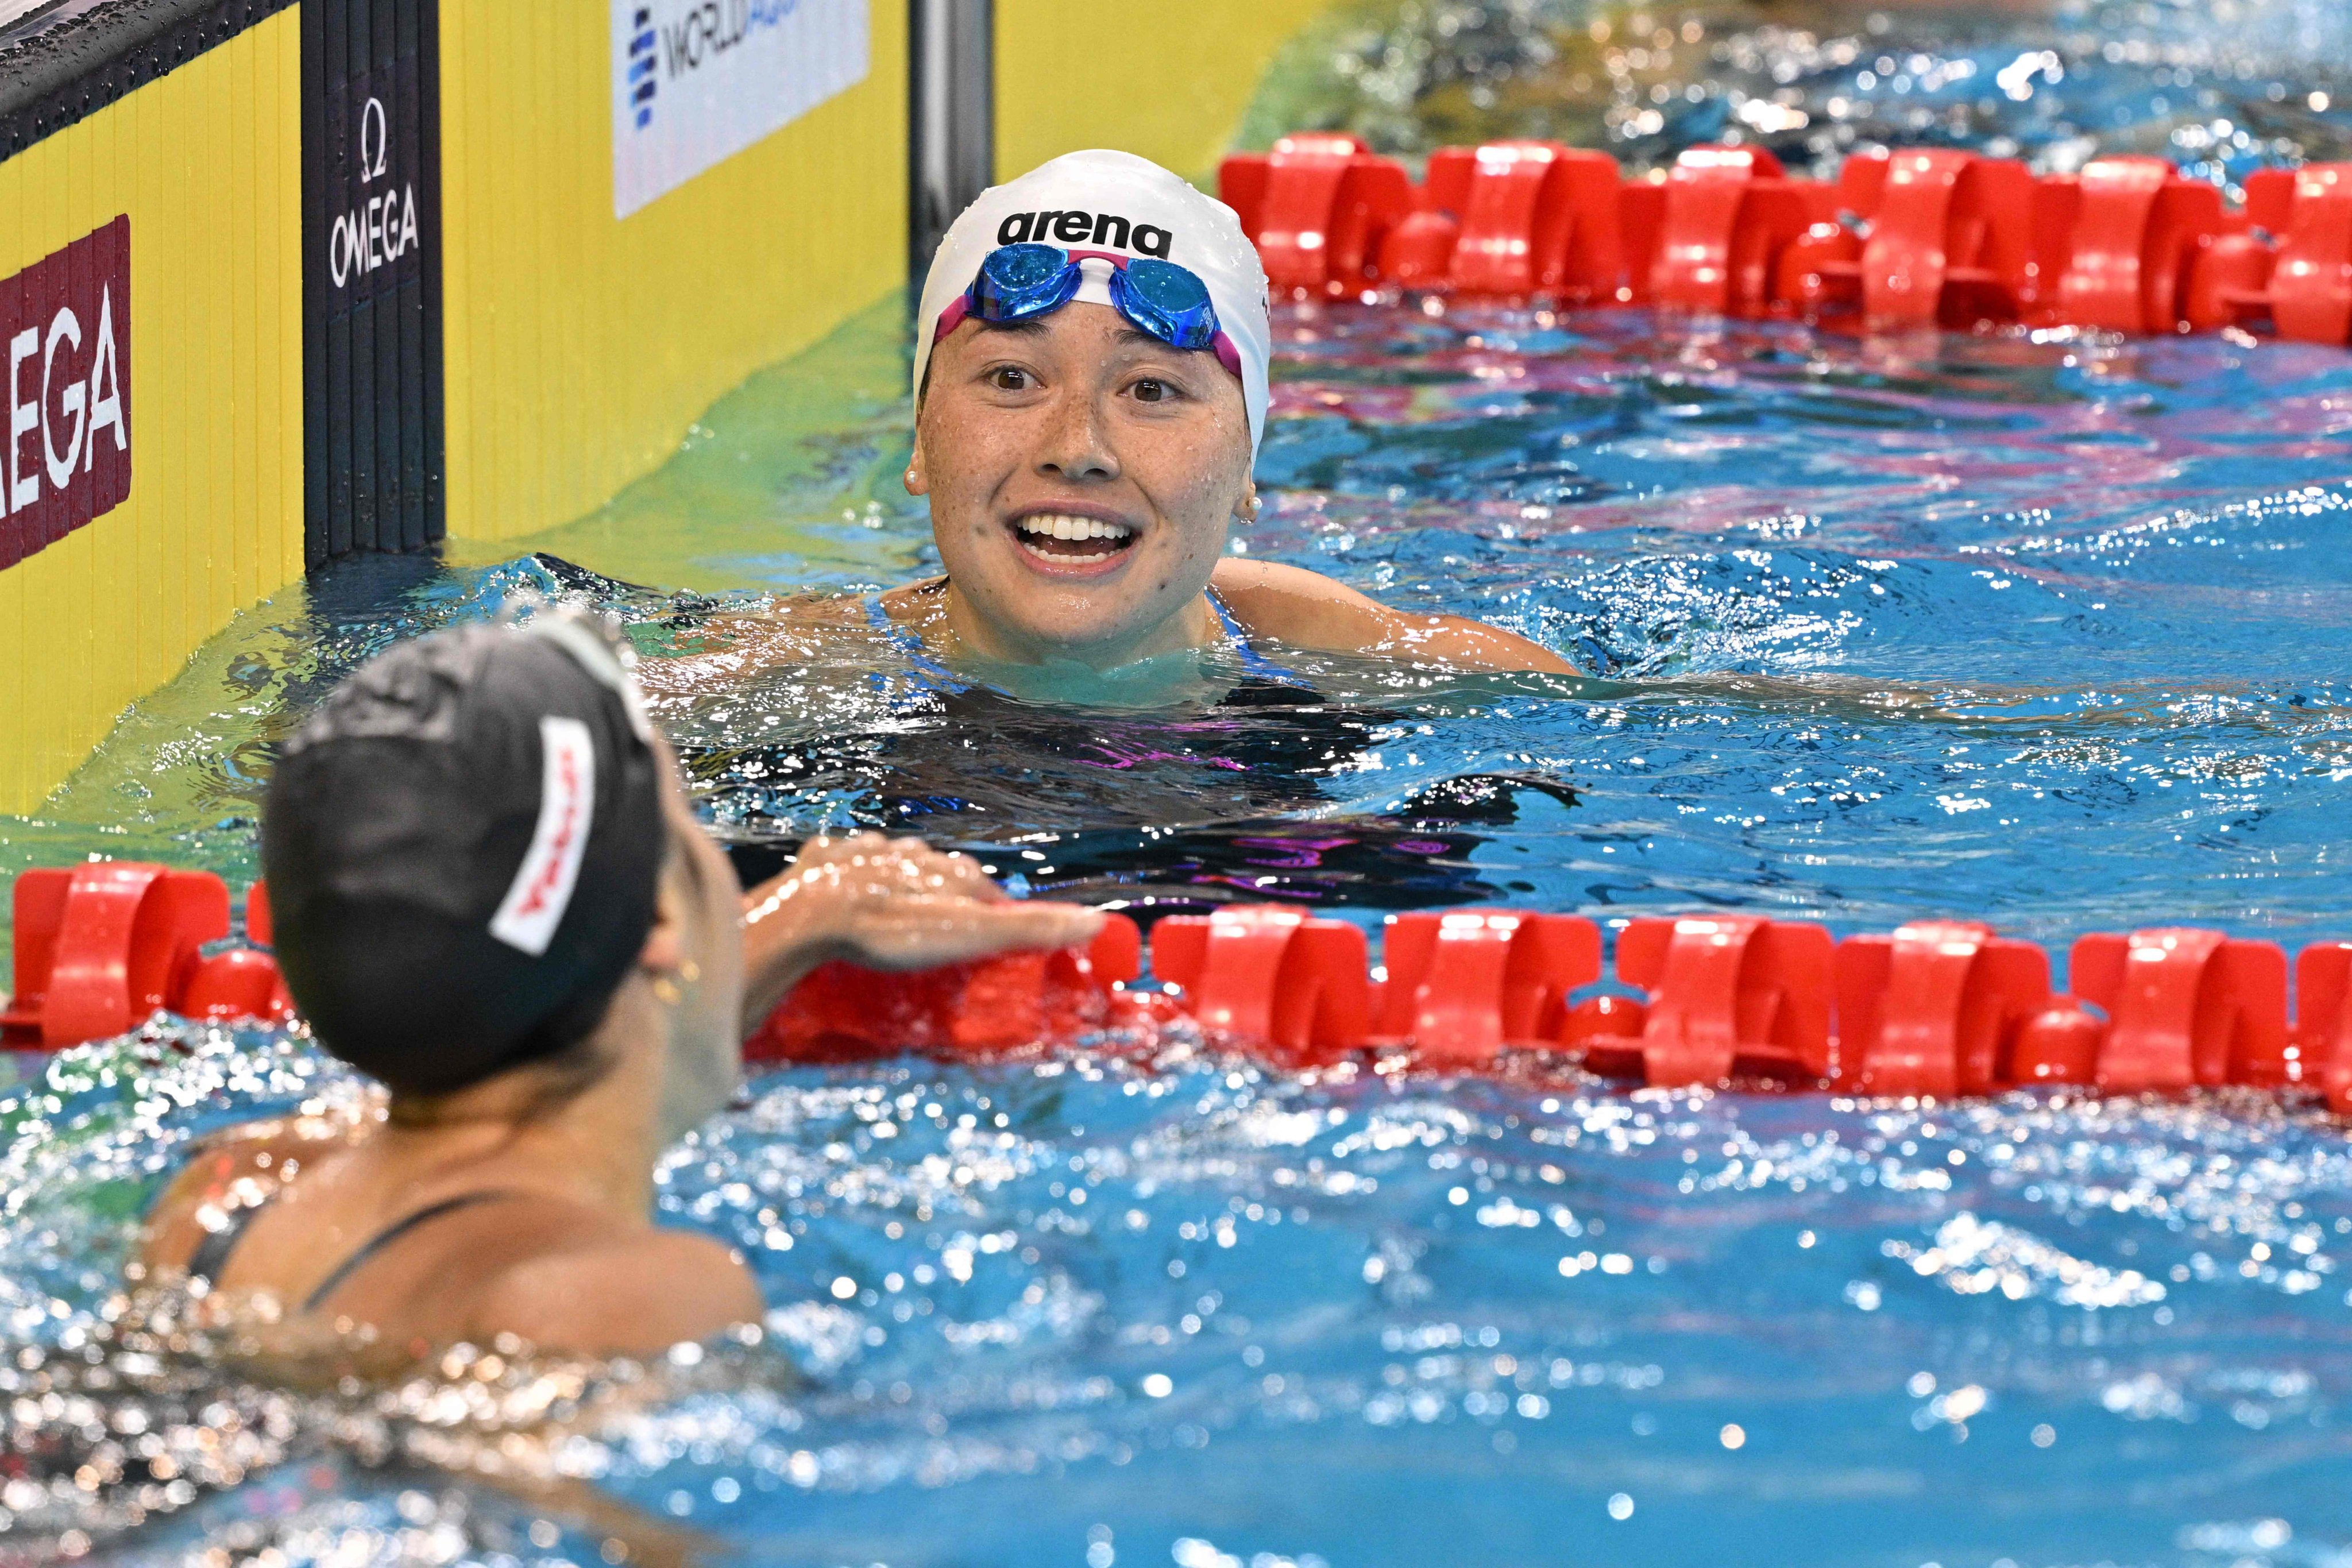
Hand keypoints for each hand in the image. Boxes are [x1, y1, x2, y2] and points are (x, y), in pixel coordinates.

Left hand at [737, 833, 1102, 1023]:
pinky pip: (848, 864)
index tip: (989, 944)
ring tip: (896, 920)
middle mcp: (916, 852)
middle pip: (943, 877)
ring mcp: (869, 852)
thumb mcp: (969, 935)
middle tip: (939, 940)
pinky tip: (848, 896)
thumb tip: (1097, 921)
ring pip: (897, 865)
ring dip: (902, 886)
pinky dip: (854, 879)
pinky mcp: (827, 860)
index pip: (987, 893)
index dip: (992, 919)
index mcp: (952, 870)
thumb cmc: (894, 930)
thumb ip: (1030, 929)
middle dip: (946, 901)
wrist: (810, 914)